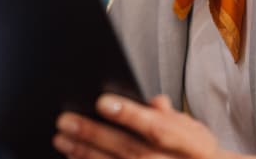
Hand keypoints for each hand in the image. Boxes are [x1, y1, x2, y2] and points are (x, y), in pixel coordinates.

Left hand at [54, 94, 255, 158]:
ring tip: (62, 139)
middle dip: (94, 135)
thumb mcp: (191, 129)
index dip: (130, 115)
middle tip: (65, 121)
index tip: (102, 101)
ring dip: (85, 153)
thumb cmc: (193, 152)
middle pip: (129, 150)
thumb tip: (154, 101)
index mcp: (189, 144)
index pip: (158, 128)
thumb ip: (169, 115)